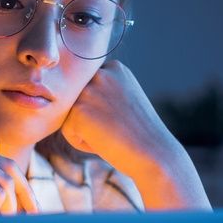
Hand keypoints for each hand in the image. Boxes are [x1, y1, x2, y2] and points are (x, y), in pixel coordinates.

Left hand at [59, 60, 177, 169]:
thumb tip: (69, 93)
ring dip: (85, 130)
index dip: (100, 109)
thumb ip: (102, 91)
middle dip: (90, 118)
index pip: (87, 88)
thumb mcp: (124, 99)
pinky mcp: (78, 110)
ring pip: (69, 115)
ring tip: (110, 134)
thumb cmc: (140, 133)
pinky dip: (81, 142)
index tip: (120, 118)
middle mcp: (100, 74)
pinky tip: (104, 142)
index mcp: (114, 68)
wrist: (154, 154)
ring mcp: (89, 91)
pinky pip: (67, 131)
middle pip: (76, 100)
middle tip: (115, 128)